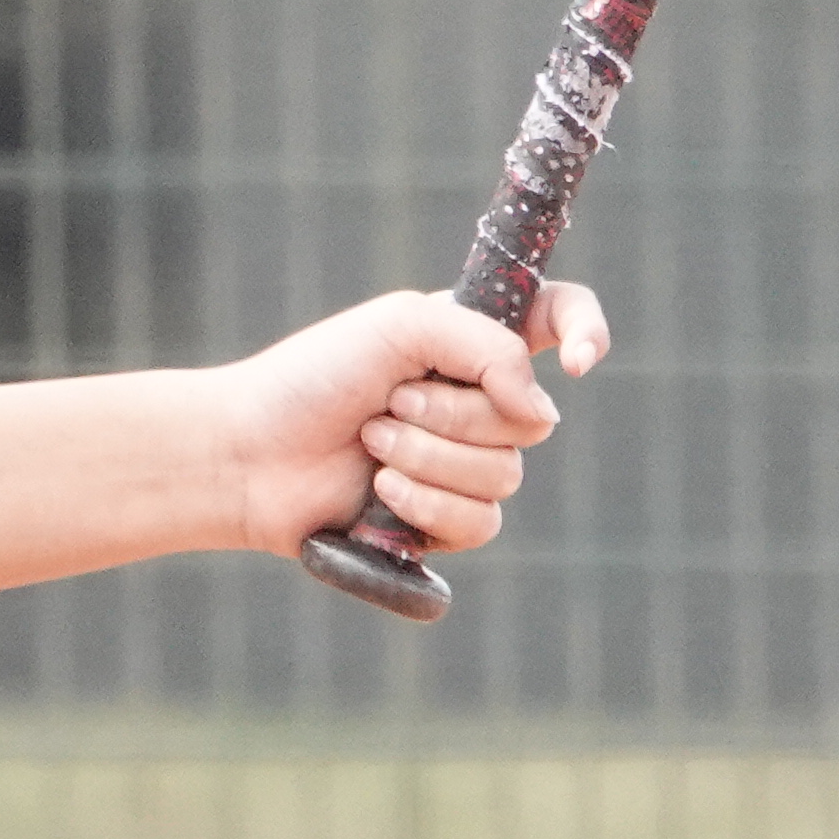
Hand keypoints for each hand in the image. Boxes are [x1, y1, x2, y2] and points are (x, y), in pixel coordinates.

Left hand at [217, 284, 610, 558]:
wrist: (251, 452)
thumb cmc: (312, 378)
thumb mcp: (400, 328)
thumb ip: (488, 349)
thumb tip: (543, 411)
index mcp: (468, 340)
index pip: (559, 317)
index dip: (587, 331)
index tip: (577, 362)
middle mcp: (475, 400)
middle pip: (531, 419)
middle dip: (452, 414)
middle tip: (386, 403)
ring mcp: (463, 462)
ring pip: (505, 475)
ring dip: (429, 458)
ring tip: (371, 444)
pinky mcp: (444, 518)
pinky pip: (481, 521)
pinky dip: (426, 502)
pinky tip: (378, 490)